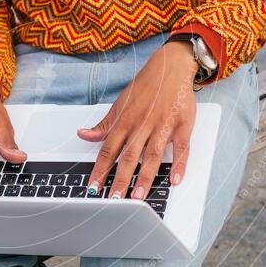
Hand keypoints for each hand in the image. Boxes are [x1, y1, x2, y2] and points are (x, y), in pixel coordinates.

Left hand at [77, 41, 197, 199]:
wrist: (171, 66)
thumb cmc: (146, 86)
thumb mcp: (120, 103)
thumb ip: (104, 124)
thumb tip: (83, 134)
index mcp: (125, 120)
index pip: (108, 150)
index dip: (99, 170)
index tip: (93, 187)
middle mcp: (142, 125)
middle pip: (128, 157)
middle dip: (120, 180)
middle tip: (113, 200)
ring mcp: (163, 125)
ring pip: (152, 156)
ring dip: (145, 178)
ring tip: (138, 197)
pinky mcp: (182, 125)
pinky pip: (181, 148)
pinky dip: (179, 164)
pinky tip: (175, 180)